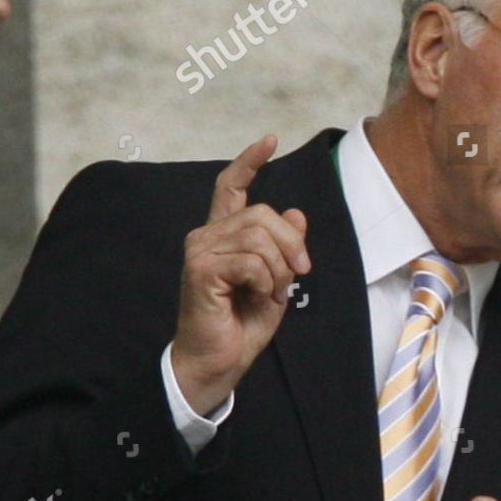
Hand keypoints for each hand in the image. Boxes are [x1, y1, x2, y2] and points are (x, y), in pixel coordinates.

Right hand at [171, 134, 309, 416]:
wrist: (220, 361)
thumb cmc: (242, 325)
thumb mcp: (276, 282)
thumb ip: (284, 249)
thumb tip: (297, 213)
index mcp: (224, 236)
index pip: (231, 187)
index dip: (250, 161)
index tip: (271, 140)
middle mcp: (207, 236)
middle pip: (263, 213)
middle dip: (292, 244)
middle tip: (299, 275)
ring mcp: (200, 250)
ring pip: (260, 237)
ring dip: (279, 269)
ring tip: (272, 292)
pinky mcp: (200, 269)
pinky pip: (251, 260)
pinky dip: (266, 281)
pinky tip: (259, 296)